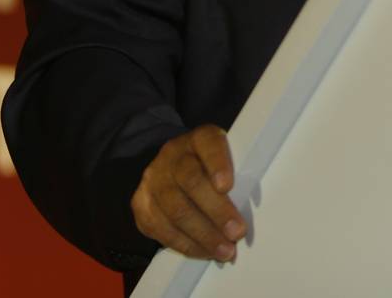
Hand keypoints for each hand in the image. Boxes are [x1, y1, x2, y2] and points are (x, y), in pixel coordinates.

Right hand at [130, 125, 246, 261]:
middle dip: (216, 210)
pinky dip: (185, 244)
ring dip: (203, 235)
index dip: (217, 163)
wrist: (171, 169)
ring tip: (224, 251)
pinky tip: (203, 252)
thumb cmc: (210, 169)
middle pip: (191, 180)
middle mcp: (172, 154)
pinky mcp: (140, 203)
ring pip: (175, 209)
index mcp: (199, 138)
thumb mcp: (225, 160)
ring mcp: (153, 179)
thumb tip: (250, 208)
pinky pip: (161, 228)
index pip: (208, 142)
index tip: (227, 185)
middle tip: (236, 232)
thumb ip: (237, 174)